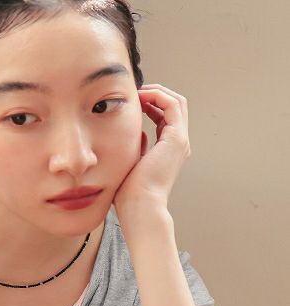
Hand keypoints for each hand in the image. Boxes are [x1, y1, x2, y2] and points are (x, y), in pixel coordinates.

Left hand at [113, 83, 190, 220]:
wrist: (140, 208)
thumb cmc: (131, 196)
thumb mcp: (132, 166)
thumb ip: (137, 149)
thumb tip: (137, 135)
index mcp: (169, 151)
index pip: (166, 117)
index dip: (151, 105)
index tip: (132, 102)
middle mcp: (179, 144)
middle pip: (174, 106)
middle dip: (155, 94)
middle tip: (135, 91)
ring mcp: (180, 141)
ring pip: (176, 102)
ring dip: (157, 92)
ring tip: (137, 91)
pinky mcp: (176, 138)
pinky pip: (172, 105)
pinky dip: (158, 96)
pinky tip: (140, 98)